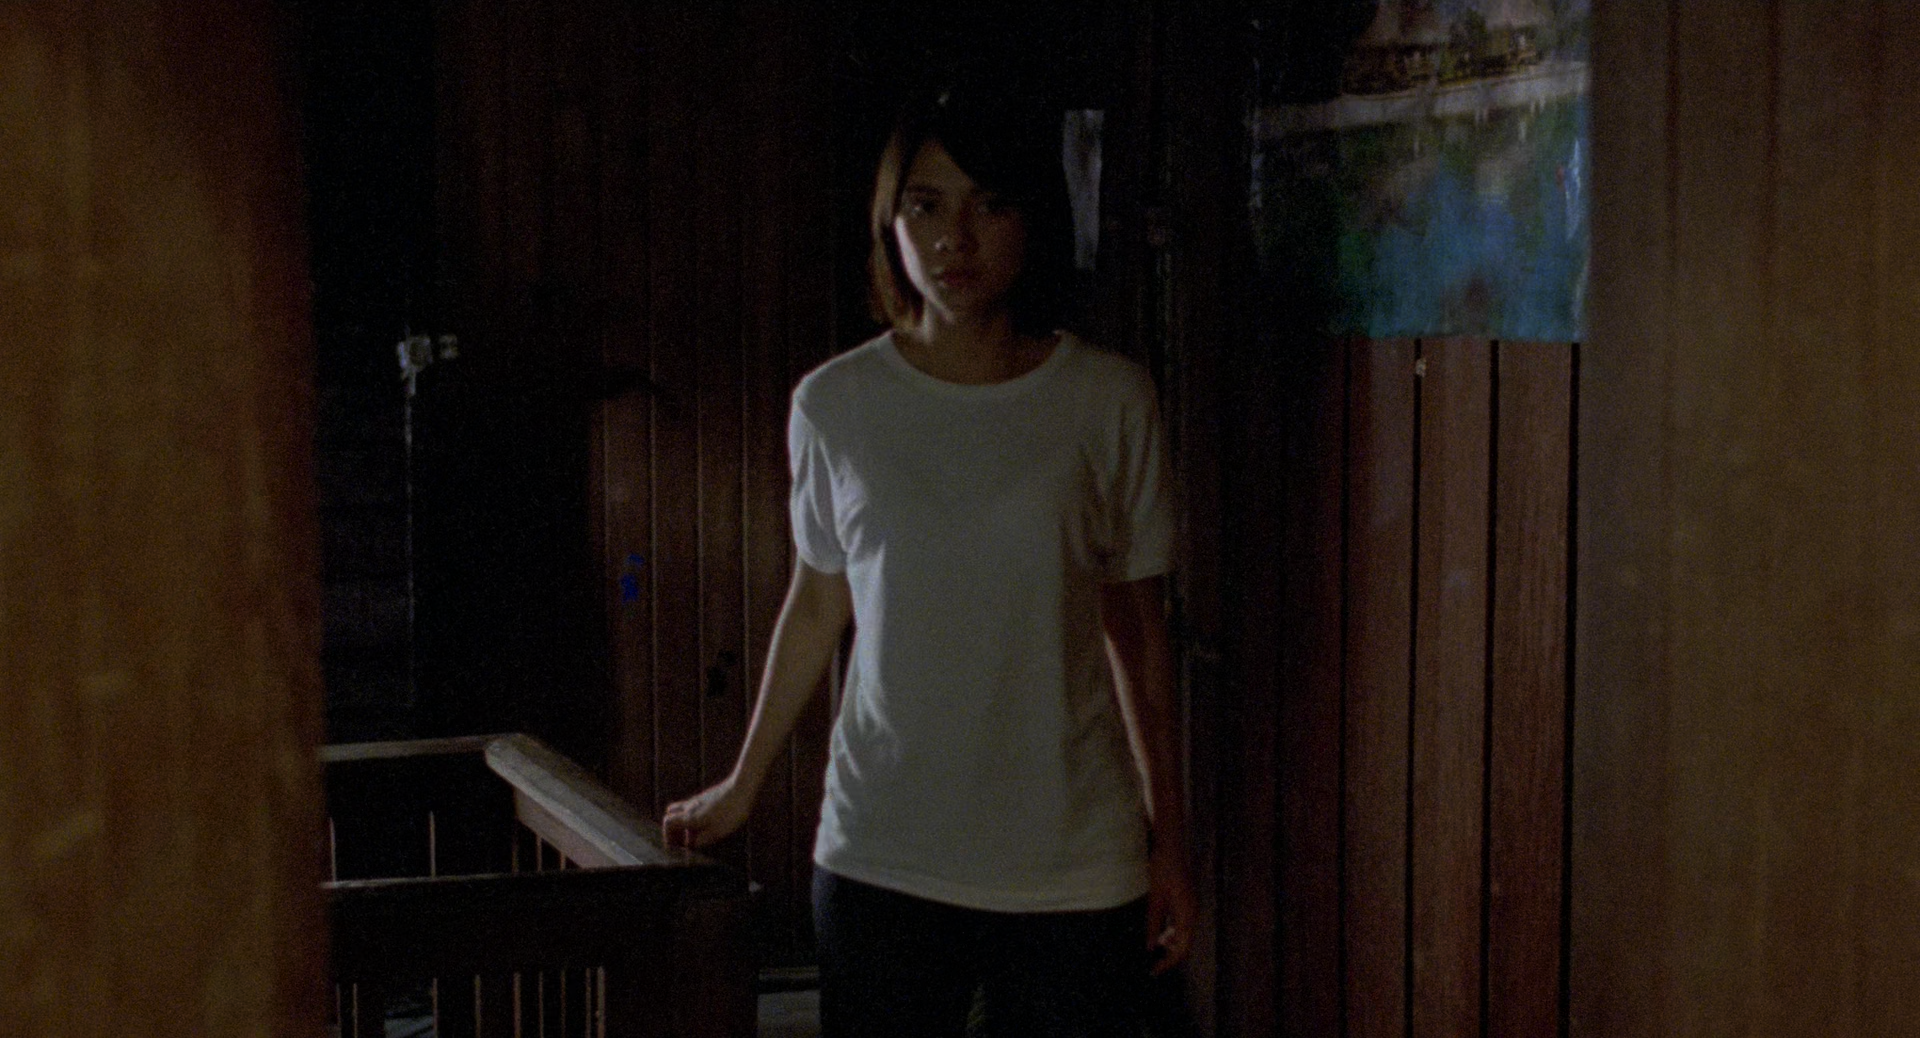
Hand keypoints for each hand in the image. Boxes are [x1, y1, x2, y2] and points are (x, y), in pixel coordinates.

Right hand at [661, 775, 751, 850]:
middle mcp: (691, 806)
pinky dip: (695, 816)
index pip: (668, 823)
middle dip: (673, 828)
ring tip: (696, 833)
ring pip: (683, 809)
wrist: (742, 787)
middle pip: (672, 814)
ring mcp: (700, 799)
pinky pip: (695, 806)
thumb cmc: (730, 812)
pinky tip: (709, 823)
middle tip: (682, 840)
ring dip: (685, 821)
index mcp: (690, 816)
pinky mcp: (709, 796)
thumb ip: (701, 841)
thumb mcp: (716, 832)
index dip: (668, 836)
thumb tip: (690, 845)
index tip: (674, 846)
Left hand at [1146, 842, 1196, 974]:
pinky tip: (1161, 932)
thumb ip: (1153, 922)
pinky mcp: (1187, 902)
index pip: (1182, 948)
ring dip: (1171, 944)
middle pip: (1185, 944)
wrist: (1171, 846)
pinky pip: (1183, 924)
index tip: (1155, 971)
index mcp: (1187, 914)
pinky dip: (1172, 933)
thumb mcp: (1155, 898)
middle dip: (1170, 956)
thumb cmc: (1162, 869)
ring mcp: (1192, 907)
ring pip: (1184, 935)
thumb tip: (1151, 946)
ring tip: (1155, 946)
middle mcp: (1193, 913)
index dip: (1169, 962)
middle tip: (1152, 965)